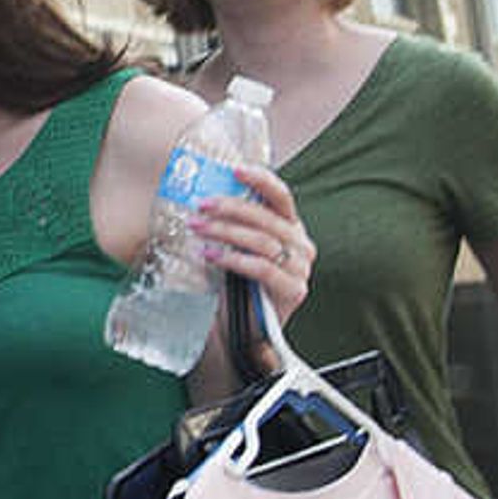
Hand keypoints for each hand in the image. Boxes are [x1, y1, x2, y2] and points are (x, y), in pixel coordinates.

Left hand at [193, 165, 313, 323]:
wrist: (240, 328)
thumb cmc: (236, 282)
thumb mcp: (233, 247)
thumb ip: (230, 224)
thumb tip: (202, 197)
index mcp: (289, 227)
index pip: (280, 197)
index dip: (260, 180)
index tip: (235, 170)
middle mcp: (300, 244)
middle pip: (267, 218)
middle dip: (231, 208)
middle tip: (201, 205)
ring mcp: (300, 268)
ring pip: (262, 241)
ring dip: (225, 231)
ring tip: (197, 228)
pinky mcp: (294, 291)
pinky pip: (263, 268)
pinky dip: (233, 259)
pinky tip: (209, 255)